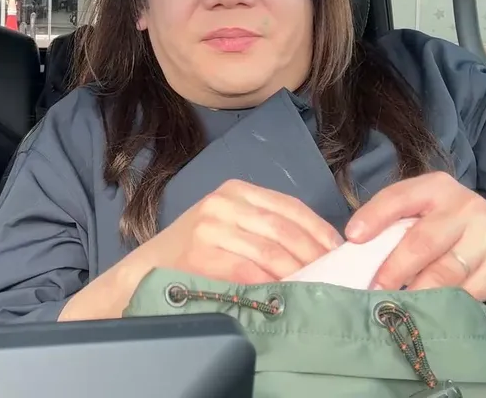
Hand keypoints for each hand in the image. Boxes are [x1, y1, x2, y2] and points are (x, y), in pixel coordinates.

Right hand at [133, 179, 344, 284]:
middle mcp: (222, 204)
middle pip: (283, 230)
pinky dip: (270, 284)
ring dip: (297, 273)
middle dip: (314, 255)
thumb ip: (264, 227)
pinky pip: (248, 272)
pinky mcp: (201, 255)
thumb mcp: (228, 223)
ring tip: (315, 288)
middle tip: (334, 276)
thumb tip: (319, 248)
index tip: (339, 252)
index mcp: (235, 191)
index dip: (319, 230)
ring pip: (269, 252)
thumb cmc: (194, 250)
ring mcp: (210, 228)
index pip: (290, 206)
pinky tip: (283, 294)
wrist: (146, 268)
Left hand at [346, 172, 485, 300]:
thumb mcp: (431, 214)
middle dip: (393, 269)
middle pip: (421, 241)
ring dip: (416, 292)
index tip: (353, 237)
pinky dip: (444, 304)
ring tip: (396, 307)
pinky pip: (467, 291)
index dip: (374, 216)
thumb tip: (353, 253)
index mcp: (436, 188)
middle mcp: (463, 206)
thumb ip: (399, 226)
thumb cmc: (457, 230)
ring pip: (444, 271)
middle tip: (372, 290)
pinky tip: (429, 313)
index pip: (399, 197)